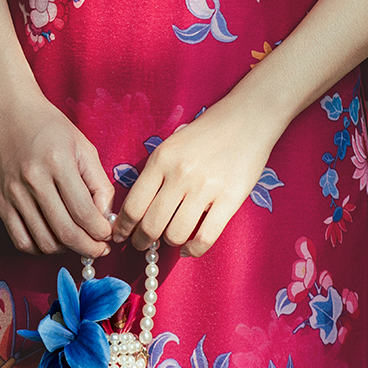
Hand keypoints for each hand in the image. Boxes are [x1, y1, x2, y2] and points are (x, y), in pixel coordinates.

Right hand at [0, 95, 114, 257]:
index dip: (101, 232)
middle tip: (98, 249)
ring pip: (44, 241)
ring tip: (77, 241)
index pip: (84, 212)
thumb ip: (99, 183)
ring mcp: (13, 193)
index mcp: (58, 162)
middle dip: (88, 248)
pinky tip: (53, 239)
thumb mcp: (84, 147)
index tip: (108, 236)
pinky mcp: (0, 202)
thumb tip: (105, 219)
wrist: (9, 113)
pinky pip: (21, 240)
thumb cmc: (51, 128)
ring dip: (66, 250)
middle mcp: (33, 180)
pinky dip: (40, 248)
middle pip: (65, 232)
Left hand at [112, 99, 275, 257]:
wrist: (247, 118)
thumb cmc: (207, 132)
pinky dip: (194, 250)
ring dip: (169, 243)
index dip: (123, 227)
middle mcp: (180, 174)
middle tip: (142, 245)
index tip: (120, 236)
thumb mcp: (172, 145)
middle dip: (142, 241)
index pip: (133, 205)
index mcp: (161, 159)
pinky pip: (205, 237)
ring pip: (175, 234)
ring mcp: (205, 187)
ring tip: (170, 240)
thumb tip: (138, 211)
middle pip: (151, 225)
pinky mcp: (230, 198)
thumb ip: (155, 174)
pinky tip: (190, 248)